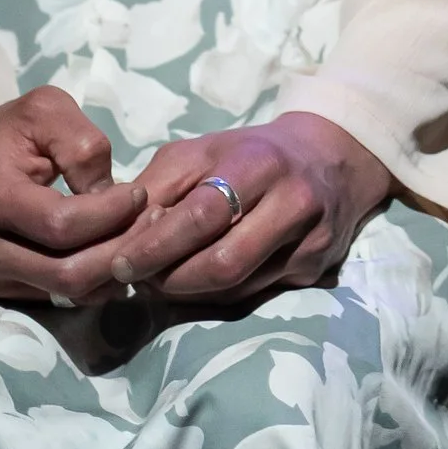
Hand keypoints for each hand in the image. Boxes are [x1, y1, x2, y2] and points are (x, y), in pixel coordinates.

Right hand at [0, 87, 139, 306]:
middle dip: (121, 248)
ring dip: (114, 267)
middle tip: (153, 218)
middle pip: (68, 272)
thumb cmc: (9, 131)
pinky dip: (99, 277)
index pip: (61, 225)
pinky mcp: (6, 287)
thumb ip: (81, 145)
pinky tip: (117, 247)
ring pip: (69, 291)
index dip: (110, 213)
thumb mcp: (46, 110)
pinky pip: (64, 296)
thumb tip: (110, 193)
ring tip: (142, 232)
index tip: (140, 193)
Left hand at [103, 111, 394, 312]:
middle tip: (135, 281)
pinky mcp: (316, 269)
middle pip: (222, 263)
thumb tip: (118, 235)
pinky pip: (254, 295)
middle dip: (169, 279)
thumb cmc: (248, 155)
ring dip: (187, 293)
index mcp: (256, 165)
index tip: (120, 264)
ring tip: (158, 283)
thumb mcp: (200, 153)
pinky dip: (215, 296)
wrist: (329, 157)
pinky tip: (196, 283)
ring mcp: (310, 241)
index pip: (200, 215)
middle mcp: (291, 203)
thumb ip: (158, 188)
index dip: (155, 246)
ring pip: (237, 288)